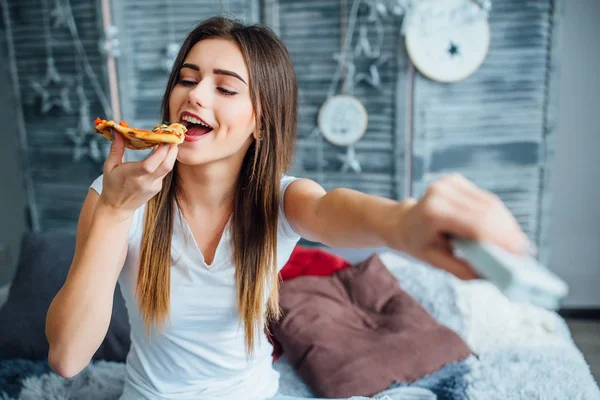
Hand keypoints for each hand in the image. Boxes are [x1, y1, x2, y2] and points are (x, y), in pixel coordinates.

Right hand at [97, 131, 178, 219]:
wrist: (117, 208)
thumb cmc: (111, 186)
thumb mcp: (109, 166)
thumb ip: (116, 148)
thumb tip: (118, 131)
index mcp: (132, 176)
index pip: (150, 164)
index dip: (160, 151)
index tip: (163, 138)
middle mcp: (145, 182)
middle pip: (166, 166)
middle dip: (172, 150)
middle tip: (172, 137)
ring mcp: (154, 186)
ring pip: (168, 169)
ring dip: (171, 155)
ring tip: (170, 142)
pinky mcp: (158, 188)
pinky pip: (164, 172)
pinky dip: (165, 162)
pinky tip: (163, 154)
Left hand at [391, 174, 530, 279]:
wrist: (403, 222)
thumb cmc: (419, 244)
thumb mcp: (435, 262)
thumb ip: (463, 269)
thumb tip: (493, 276)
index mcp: (433, 212)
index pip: (475, 224)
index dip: (500, 238)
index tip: (518, 253)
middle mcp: (441, 192)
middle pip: (486, 211)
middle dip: (508, 231)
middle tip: (524, 251)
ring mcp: (448, 183)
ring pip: (489, 203)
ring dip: (506, 223)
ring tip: (518, 243)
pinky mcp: (456, 180)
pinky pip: (484, 198)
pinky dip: (498, 215)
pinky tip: (506, 229)